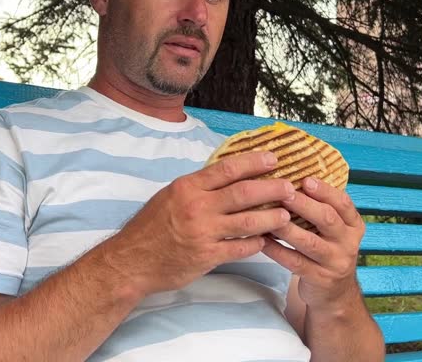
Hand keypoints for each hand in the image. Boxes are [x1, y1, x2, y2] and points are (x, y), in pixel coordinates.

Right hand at [99, 151, 293, 296]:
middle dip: (272, 188)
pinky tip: (265, 240)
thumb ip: (198, 187)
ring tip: (286, 215)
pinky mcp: (207, 256)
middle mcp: (197, 207)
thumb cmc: (150, 227)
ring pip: (248, 221)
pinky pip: (241, 247)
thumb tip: (227, 174)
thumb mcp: (169, 196)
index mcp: (188, 187)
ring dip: (272, 217)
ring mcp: (204, 232)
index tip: (273, 159)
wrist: (131, 261)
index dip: (254, 162)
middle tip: (290, 187)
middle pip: (245, 192)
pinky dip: (256, 243)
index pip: (228, 168)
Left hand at [261, 177, 364, 309]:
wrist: (335, 294)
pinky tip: (262, 241)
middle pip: (327, 219)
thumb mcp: (333, 230)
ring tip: (269, 216)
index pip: (343, 203)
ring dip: (287, 228)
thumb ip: (320, 208)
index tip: (306, 179)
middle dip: (305, 205)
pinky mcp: (320, 279)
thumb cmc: (326, 250)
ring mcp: (335, 262)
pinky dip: (278, 251)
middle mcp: (348, 243)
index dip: (325, 190)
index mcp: (353, 225)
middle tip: (284, 193)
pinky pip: (296, 263)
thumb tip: (291, 178)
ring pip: (309, 242)